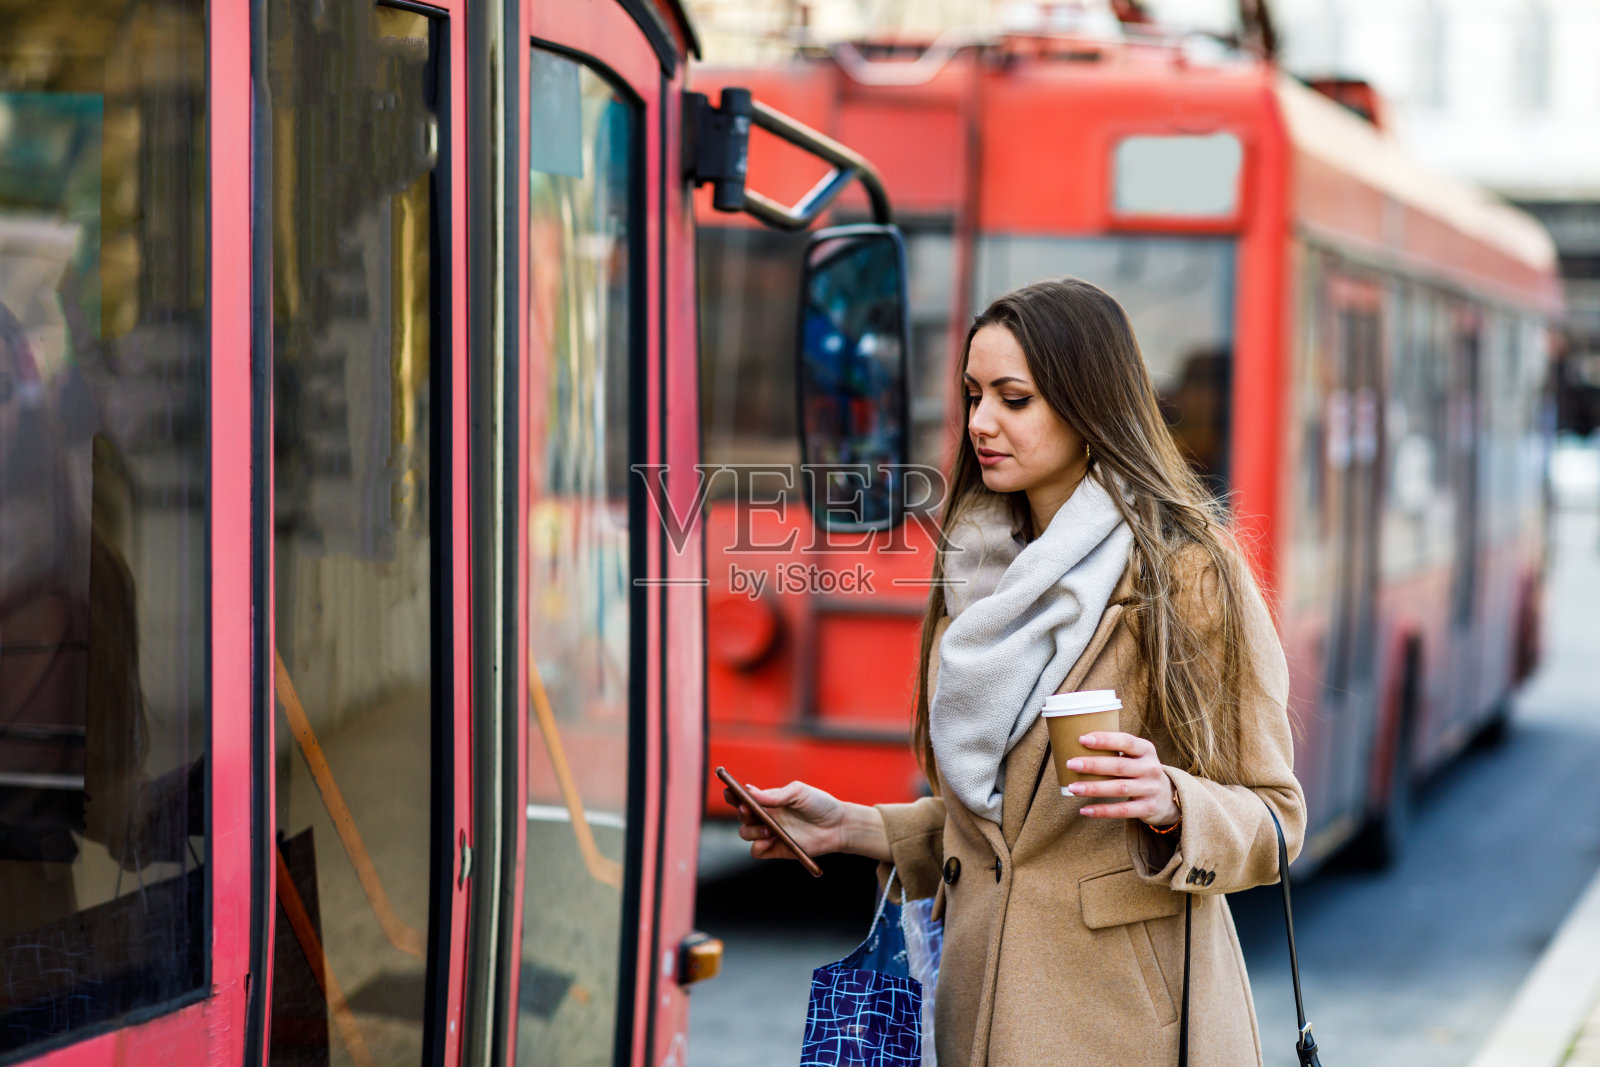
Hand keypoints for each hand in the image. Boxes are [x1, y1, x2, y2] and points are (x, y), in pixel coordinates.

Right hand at [725, 780, 854, 862]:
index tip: (729, 792)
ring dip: (751, 831)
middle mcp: (766, 817)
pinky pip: (756, 851)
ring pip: (745, 834)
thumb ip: (776, 794)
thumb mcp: (799, 792)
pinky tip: (770, 840)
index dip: (733, 795)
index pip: (744, 798)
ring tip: (769, 829)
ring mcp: (770, 834)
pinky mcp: (776, 850)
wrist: (838, 826)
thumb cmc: (820, 804)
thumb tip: (751, 792)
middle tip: (748, 810)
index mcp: (769, 800)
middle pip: (741, 816)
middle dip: (741, 812)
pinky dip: (758, 846)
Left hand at [1064, 731, 1178, 825]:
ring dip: (1094, 788)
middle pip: (1119, 766)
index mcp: (1146, 749)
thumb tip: (1077, 744)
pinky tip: (1085, 810)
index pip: (1125, 741)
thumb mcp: (1136, 755)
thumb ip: (1116, 750)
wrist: (1168, 796)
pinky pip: (1122, 810)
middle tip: (1071, 764)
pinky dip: (1102, 811)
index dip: (1104, 740)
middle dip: (1093, 765)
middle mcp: (1151, 768)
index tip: (1081, 739)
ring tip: (1072, 788)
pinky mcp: (1147, 808)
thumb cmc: (1140, 770)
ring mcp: (1151, 789)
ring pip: (1119, 788)